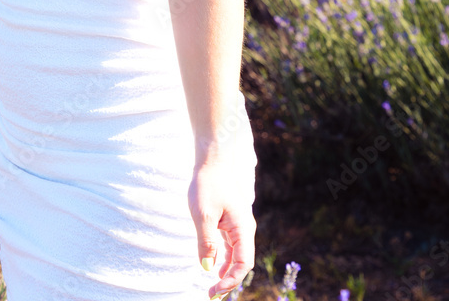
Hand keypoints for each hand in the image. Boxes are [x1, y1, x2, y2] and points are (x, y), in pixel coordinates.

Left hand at [188, 160, 255, 299]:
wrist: (212, 160)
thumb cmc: (208, 184)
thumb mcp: (203, 215)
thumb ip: (206, 243)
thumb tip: (207, 269)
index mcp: (243, 228)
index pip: (243, 264)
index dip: (230, 281)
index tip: (213, 291)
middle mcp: (245, 228)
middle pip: (242, 262)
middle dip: (229, 280)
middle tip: (212, 295)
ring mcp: (239, 224)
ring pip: (237, 254)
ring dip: (227, 271)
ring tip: (213, 286)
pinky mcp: (231, 220)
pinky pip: (231, 245)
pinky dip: (224, 258)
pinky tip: (215, 265)